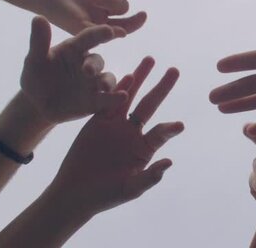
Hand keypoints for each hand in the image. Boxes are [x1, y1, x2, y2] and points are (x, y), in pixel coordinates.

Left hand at [20, 17, 126, 124]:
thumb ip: (39, 41)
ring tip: (105, 87)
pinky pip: (109, 99)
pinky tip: (121, 97)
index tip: (109, 30)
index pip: (89, 38)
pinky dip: (116, 98)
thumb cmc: (36, 77)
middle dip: (95, 65)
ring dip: (109, 82)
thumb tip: (38, 17)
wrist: (36, 105)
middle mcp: (88, 64)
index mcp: (75, 49)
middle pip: (97, 61)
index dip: (99, 34)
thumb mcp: (34, 59)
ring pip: (107, 79)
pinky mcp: (97, 101)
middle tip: (88, 70)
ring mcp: (93, 83)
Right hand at [35, 0, 145, 34]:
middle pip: (123, 6)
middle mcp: (104, 9)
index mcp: (101, 23)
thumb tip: (123, 34)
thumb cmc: (57, 12)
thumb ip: (99, 31)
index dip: (136, 22)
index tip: (143, 15)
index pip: (124, 24)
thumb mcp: (78, 25)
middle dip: (113, 3)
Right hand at [48, 57, 182, 214]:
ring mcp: (115, 125)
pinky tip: (125, 75)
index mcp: (145, 148)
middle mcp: (133, 133)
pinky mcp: (97, 121)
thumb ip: (149, 177)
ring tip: (150, 60)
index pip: (161, 133)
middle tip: (174, 70)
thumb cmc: (105, 196)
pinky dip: (117, 89)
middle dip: (162, 87)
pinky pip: (108, 101)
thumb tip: (169, 162)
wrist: (75, 193)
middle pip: (150, 105)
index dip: (170, 129)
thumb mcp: (129, 189)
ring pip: (131, 97)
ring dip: (140, 78)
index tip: (180, 125)